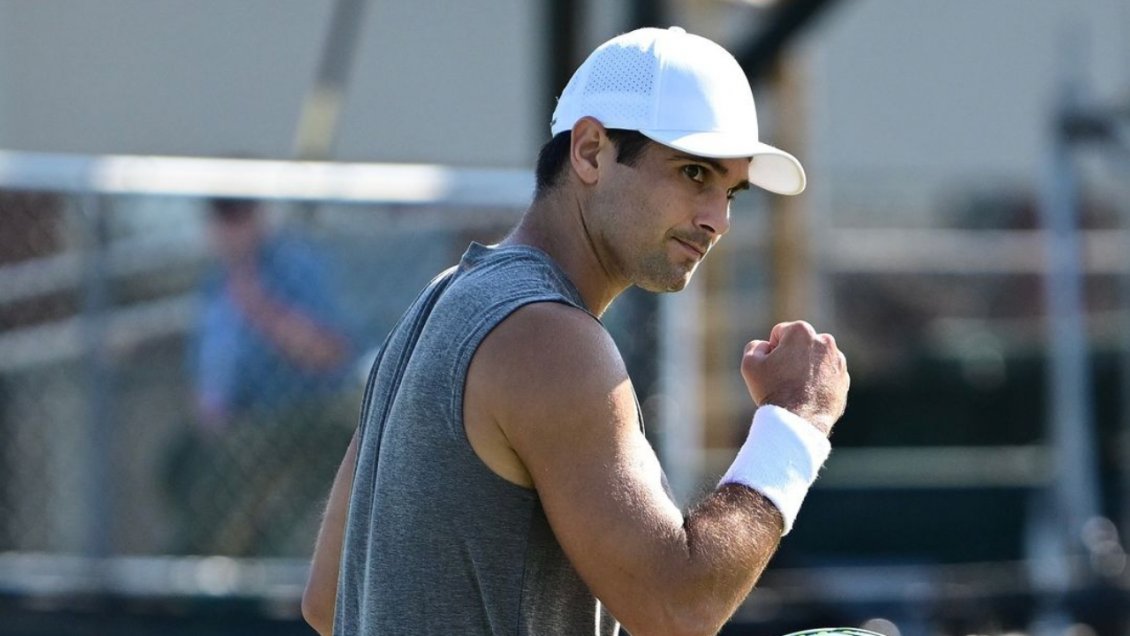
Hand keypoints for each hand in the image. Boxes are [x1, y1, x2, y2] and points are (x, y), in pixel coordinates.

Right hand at [740, 321, 848, 435]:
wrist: (799, 422)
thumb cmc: (773, 390)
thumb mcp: (750, 364)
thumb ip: (755, 346)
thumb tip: (766, 347)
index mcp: (801, 331)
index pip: (779, 334)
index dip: (771, 352)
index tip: (772, 368)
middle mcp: (824, 341)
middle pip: (799, 345)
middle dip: (791, 357)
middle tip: (783, 379)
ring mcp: (838, 361)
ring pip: (814, 360)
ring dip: (805, 369)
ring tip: (796, 389)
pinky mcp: (844, 380)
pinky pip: (826, 376)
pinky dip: (817, 383)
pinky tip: (807, 397)